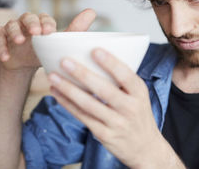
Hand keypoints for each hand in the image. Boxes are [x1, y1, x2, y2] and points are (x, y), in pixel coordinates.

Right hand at [0, 9, 95, 71]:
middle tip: (36, 32)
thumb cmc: (44, 50)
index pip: (44, 18)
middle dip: (31, 24)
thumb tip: (92, 11)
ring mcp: (12, 29)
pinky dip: (0, 46)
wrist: (24, 64)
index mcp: (41, 22)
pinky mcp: (0, 37)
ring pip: (10, 25)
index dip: (46, 23)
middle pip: (27, 17)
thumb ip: (75, 29)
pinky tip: (5, 56)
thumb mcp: (58, 43)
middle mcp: (26, 22)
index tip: (50, 32)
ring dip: (14, 32)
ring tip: (19, 41)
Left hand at [48, 48, 183, 167]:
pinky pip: (82, 117)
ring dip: (68, 89)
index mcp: (139, 92)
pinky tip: (57, 93)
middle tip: (64, 61)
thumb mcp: (139, 95)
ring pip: (88, 104)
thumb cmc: (138, 114)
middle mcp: (129, 108)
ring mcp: (116, 123)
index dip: (110, 63)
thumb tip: (94, 57)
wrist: (145, 148)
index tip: (94, 50)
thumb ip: (123, 80)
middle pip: (103, 89)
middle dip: (82, 74)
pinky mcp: (104, 135)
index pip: (126, 75)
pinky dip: (67, 104)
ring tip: (53, 76)